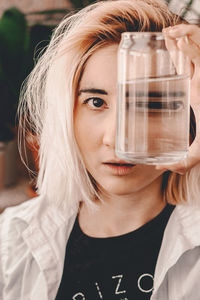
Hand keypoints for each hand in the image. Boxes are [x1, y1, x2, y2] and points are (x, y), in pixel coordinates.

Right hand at [156, 24, 199, 174]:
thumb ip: (184, 162)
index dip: (187, 45)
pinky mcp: (197, 83)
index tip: (172, 37)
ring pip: (194, 51)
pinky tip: (173, 53)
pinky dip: (183, 52)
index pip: (197, 59)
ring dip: (183, 40)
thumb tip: (160, 166)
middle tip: (165, 34)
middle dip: (182, 36)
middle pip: (195, 48)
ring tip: (168, 36)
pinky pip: (191, 61)